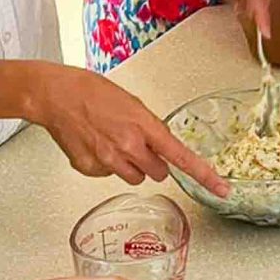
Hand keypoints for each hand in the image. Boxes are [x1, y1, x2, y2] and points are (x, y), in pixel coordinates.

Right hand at [27, 63, 230, 198]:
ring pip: (135, 178)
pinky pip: (109, 176)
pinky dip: (107, 166)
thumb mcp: (132, 103)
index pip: (181, 157)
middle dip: (153, 162)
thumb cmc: (92, 91)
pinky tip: (96, 145)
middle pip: (158, 173)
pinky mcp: (90, 169)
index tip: (221, 188)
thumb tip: (160, 148)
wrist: (57, 95)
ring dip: (131, 166)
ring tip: (113, 143)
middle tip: (138, 145)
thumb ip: (149, 129)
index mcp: (144, 126)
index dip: (204, 175)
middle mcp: (128, 146)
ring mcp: (108, 160)